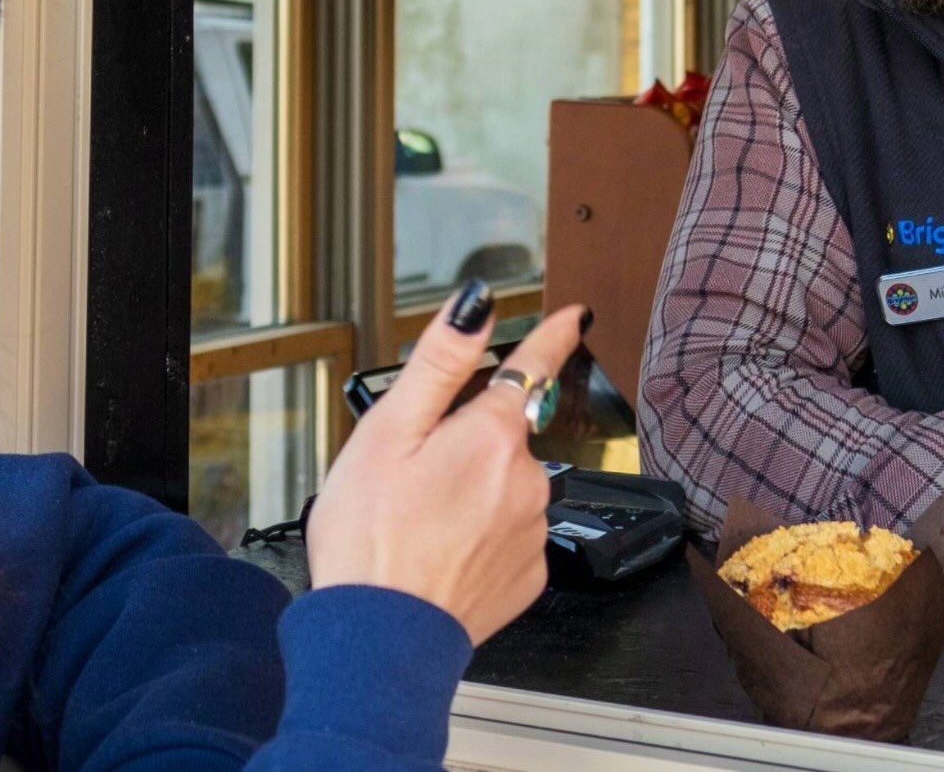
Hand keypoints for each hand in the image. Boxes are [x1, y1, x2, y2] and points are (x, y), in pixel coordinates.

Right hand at [304, 298, 588, 643]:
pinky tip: (443, 552)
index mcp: (490, 436)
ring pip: (505, 488)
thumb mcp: (386, 435)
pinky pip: (509, 535)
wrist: (381, 637)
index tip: (572, 318)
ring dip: (472, 493)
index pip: (532, 368)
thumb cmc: (372, 540)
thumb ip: (437, 365)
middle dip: (466, 445)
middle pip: (502, 437)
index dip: (551, 337)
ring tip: (420, 523)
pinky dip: (480, 536)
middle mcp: (526, 477)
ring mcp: (532, 529)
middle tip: (412, 478)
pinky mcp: (528, 573)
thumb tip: (475, 307)